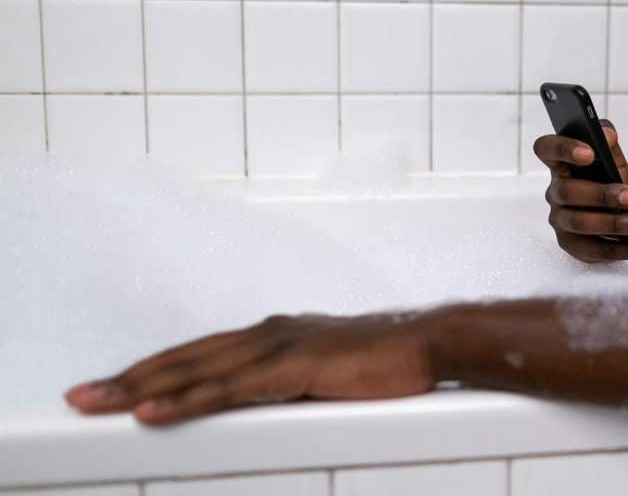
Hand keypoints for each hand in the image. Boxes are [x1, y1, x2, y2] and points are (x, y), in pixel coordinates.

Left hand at [64, 313, 434, 425]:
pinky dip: (185, 399)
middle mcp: (268, 333)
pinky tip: (153, 410)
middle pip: (185, 357)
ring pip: (195, 370)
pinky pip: (227, 389)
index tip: (115, 384)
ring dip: (141, 387)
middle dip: (128, 377)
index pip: (201, 353)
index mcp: (275, 334)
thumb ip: (291, 378)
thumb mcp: (327, 368)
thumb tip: (264, 400)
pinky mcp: (293, 367)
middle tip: (82, 396)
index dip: (154, 369)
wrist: (429, 342)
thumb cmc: (386, 360)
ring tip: (97, 404)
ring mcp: (278, 347)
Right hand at [532, 120, 627, 261]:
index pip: (547, 149)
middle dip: (603, 195)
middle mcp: (556, 192)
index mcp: (561, 164)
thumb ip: (608, 142)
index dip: (563, 149)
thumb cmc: (608, 180)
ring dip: (616, 224)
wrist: (614, 214)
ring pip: (581, 224)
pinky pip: (597, 251)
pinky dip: (627, 249)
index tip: (589, 153)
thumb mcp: (612, 159)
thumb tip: (606, 135)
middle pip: (567, 192)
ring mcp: (561, 221)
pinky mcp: (574, 246)